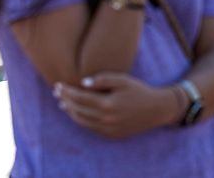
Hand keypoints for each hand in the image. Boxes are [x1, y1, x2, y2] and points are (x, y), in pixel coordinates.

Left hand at [54, 73, 179, 138]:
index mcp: (107, 104)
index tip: (58, 85)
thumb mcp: (124, 80)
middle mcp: (106, 119)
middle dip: (65, 100)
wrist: (157, 109)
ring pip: (82, 121)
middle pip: (77, 110)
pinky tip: (78, 113)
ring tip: (63, 103)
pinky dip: (81, 120)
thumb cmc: (140, 91)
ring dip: (70, 112)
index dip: (66, 91)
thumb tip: (83, 83)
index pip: (79, 97)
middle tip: (57, 92)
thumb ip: (103, 79)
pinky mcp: (111, 135)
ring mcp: (108, 129)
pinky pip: (91, 128)